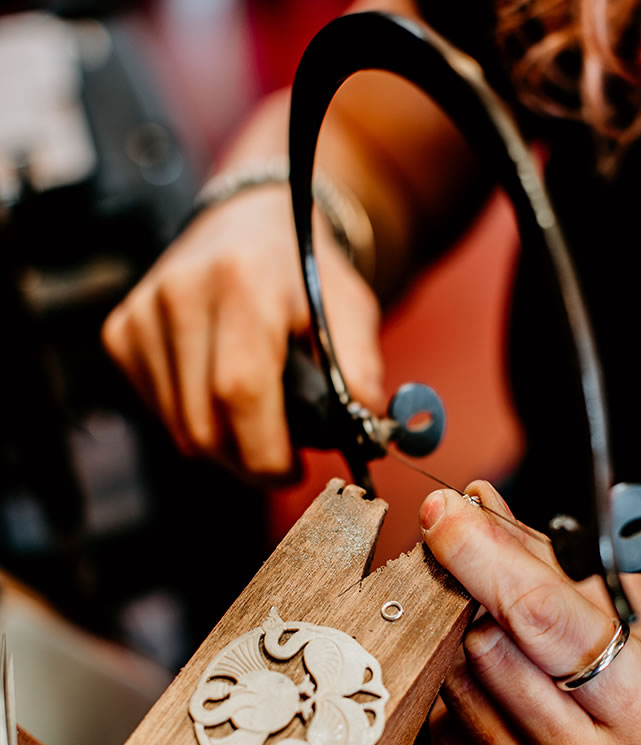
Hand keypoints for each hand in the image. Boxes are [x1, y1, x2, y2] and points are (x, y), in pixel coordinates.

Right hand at [101, 187, 384, 479]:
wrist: (248, 221)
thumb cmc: (304, 273)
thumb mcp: (350, 308)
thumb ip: (360, 369)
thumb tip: (364, 433)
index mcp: (243, 281)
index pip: (240, 391)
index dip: (267, 451)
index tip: (294, 471)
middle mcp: (181, 293)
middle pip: (204, 424)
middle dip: (248, 460)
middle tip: (280, 459)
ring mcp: (143, 313)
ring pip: (179, 429)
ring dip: (223, 446)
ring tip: (257, 422)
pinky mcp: (121, 332)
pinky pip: (159, 411)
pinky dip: (194, 422)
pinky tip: (219, 396)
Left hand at [419, 481, 640, 744]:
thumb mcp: (639, 619)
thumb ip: (554, 566)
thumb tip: (477, 508)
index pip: (540, 617)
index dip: (482, 554)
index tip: (442, 512)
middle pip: (483, 649)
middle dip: (477, 601)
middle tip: (494, 590)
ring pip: (455, 689)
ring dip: (467, 653)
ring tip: (518, 659)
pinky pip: (442, 737)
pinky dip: (462, 705)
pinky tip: (505, 706)